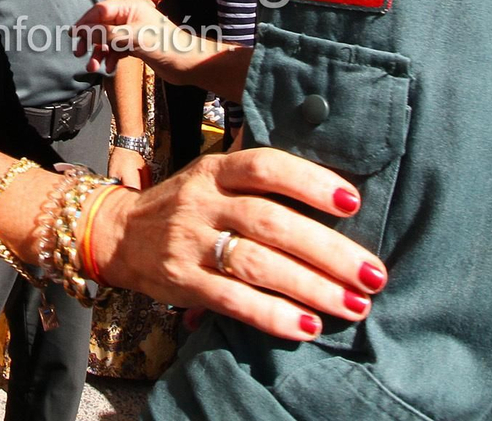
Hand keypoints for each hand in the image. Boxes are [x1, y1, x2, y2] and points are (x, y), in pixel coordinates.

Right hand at [73, 0, 181, 77]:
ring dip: (98, 52)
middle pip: (101, 24)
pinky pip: (115, 49)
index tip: (74, 35)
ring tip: (93, 67)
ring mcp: (132, 31)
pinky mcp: (135, 45)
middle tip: (79, 52)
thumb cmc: (165, 45)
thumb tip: (86, 31)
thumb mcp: (133, 37)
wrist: (186, 64)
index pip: (101, 10)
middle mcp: (130, 16)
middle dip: (90, 39)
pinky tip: (108, 67)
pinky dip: (109, 57)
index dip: (86, 22)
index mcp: (131, 7)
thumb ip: (108, 33)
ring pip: (107, 39)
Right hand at [95, 146, 385, 341]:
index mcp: (216, 170)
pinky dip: (273, 315)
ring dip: (311, 287)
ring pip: (257, 264)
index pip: (265, 166)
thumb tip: (336, 192)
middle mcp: (202, 202)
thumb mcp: (213, 177)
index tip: (353, 201)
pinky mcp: (182, 282)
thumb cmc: (186, 205)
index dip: (310, 182)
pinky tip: (307, 326)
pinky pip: (232, 301)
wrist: (119, 234)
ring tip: (352, 305)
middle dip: (328, 250)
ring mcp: (189, 243)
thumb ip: (259, 181)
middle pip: (271, 222)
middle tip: (372, 274)